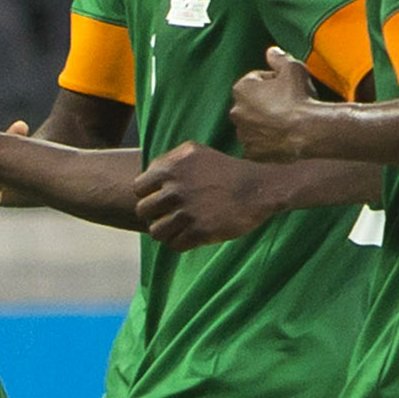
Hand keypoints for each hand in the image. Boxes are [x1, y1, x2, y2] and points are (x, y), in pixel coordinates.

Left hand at [134, 141, 275, 248]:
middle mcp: (176, 189)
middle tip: (172, 213)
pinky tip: (192, 234)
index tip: (164, 197)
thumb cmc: (225, 170)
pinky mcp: (200, 231)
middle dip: (156, 214)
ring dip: (167, 231)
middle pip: (144, 211)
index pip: (138, 188)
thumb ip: (167, 161)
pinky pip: (174, 245)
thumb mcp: (195, 152)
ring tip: (180, 226)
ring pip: (156, 231)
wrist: (260, 188)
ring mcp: (187, 211)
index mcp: (171, 168)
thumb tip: (145, 177)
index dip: (149, 194)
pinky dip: (181, 243)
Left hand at [229, 49, 319, 162]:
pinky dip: (267, 141)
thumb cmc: (299, 97)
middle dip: (267, 102)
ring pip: (254, 124)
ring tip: (287, 121)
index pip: (256, 80)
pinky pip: (258, 144)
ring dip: (265, 122)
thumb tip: (271, 51)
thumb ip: (279, 58)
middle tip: (289, 104)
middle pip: (252, 103)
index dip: (274, 81)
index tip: (288, 86)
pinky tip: (283, 136)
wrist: (308, 131)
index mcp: (241, 89)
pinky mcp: (251, 152)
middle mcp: (236, 112)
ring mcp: (242, 134)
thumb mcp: (293, 69)